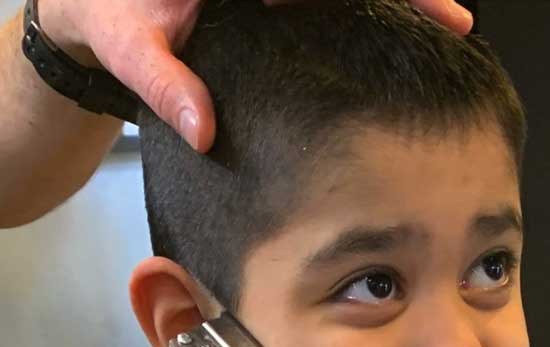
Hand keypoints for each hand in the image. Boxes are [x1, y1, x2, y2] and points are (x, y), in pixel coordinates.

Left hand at [38, 0, 474, 151]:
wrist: (94, 7)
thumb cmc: (109, 17)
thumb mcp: (124, 44)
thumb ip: (161, 81)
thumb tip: (204, 130)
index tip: (432, 8)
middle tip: (455, 21)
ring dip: (393, 7)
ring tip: (448, 28)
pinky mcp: (274, 0)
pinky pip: (331, 5)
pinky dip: (368, 17)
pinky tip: (404, 39)